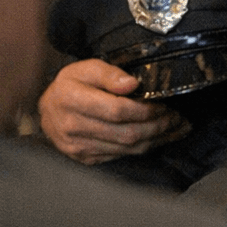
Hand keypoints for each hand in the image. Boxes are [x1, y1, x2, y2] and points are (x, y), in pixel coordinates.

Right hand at [37, 59, 188, 163]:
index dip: (145, 109)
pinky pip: (121, 156)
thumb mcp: (86, 68)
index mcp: (72, 100)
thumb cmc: (70, 85)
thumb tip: (132, 84)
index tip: (164, 103)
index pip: (117, 110)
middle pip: (126, 133)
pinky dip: (143, 148)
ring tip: (176, 128)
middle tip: (177, 117)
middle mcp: (73, 127)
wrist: (49, 110)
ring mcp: (79, 147)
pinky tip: (159, 138)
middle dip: (158, 126)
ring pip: (127, 148)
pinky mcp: (86, 158)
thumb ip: (109, 73)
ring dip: (157, 139)